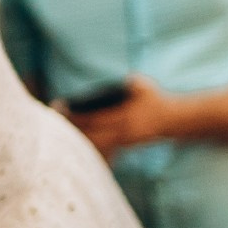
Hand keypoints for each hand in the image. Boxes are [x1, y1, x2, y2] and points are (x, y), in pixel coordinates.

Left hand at [62, 75, 179, 156]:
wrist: (172, 119)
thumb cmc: (156, 99)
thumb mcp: (144, 86)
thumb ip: (131, 82)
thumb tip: (123, 81)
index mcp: (125, 117)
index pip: (95, 119)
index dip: (77, 116)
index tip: (61, 108)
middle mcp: (123, 132)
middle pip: (91, 134)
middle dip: (73, 128)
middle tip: (54, 121)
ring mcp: (124, 140)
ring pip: (96, 143)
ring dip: (80, 138)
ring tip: (61, 131)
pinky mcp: (124, 145)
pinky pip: (104, 146)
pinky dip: (91, 143)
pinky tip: (77, 139)